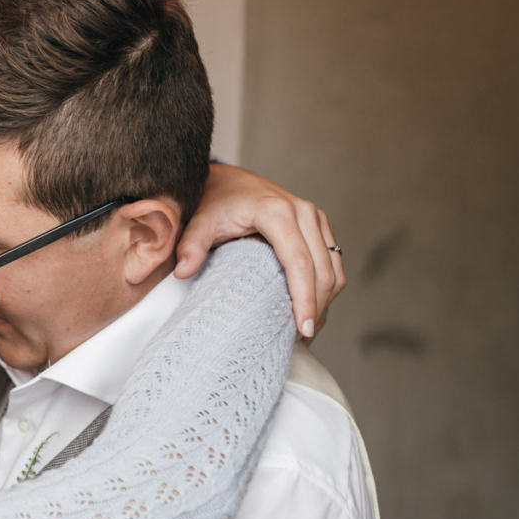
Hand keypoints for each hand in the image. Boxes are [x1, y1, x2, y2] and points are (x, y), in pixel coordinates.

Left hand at [174, 164, 344, 339]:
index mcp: (276, 212)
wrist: (228, 181)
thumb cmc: (215, 202)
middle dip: (317, 307)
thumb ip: (191, 245)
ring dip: (326, 300)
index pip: (299, 262)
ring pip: (334, 267)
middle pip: (322, 269)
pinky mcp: (319, 225)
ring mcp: (315, 218)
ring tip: (308, 330)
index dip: (304, 299)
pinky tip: (312, 308)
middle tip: (303, 338)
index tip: (303, 329)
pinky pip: (334, 261)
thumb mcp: (200, 221)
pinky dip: (328, 287)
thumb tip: (183, 272)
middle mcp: (303, 212)